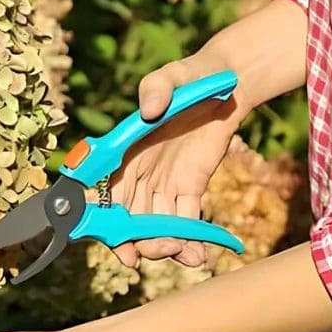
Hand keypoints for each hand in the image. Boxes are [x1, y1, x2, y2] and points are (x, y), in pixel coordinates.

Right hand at [110, 47, 250, 267]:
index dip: (104, 221)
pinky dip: (189, 242)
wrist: (227, 85)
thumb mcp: (172, 76)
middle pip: (128, 218)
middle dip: (138, 242)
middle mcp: (138, 172)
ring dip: (164, 247)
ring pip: (154, 226)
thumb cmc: (191, 76)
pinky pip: (184, 221)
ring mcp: (163, 183)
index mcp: (124, 151)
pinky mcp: (189, 188)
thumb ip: (157, 87)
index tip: (117, 242)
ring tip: (186, 255)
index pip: (104, 192)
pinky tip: (198, 256)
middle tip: (160, 250)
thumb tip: (147, 111)